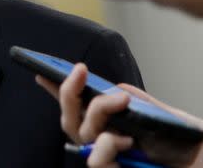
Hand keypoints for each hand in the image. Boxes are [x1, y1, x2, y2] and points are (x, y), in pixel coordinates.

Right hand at [37, 64, 202, 166]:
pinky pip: (96, 159)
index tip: (41, 72)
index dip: (56, 91)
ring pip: (81, 131)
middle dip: (68, 90)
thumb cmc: (186, 146)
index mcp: (112, 126)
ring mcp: (107, 159)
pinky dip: (108, 144)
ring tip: (121, 100)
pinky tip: (127, 141)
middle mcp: (103, 142)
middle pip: (69, 118)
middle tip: (81, 69)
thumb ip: (141, 102)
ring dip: (98, 110)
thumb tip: (114, 87)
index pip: (78, 108)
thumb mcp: (165, 116)